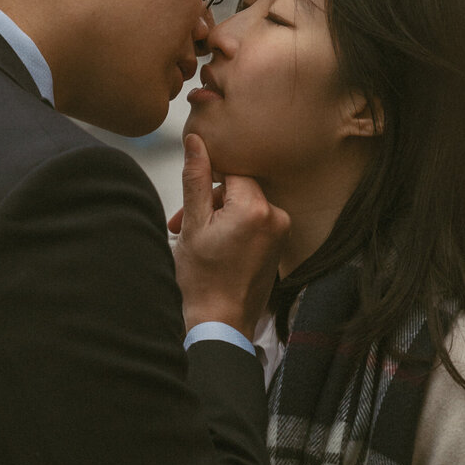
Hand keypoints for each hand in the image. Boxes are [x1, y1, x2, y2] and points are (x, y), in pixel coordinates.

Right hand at [173, 133, 289, 338]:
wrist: (220, 324)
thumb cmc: (202, 279)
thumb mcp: (193, 224)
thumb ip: (197, 178)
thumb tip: (196, 140)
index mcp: (256, 208)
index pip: (232, 172)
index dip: (207, 183)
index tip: (190, 204)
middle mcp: (276, 217)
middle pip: (238, 189)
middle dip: (210, 203)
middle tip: (183, 224)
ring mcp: (281, 233)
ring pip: (244, 206)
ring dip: (219, 217)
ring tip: (197, 240)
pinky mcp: (279, 246)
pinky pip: (254, 223)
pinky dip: (233, 229)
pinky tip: (215, 249)